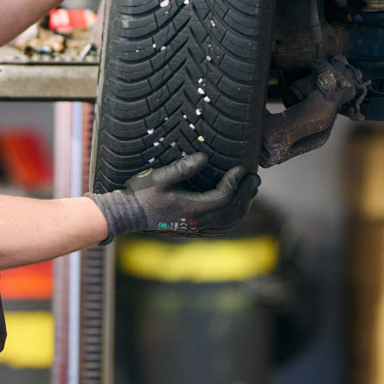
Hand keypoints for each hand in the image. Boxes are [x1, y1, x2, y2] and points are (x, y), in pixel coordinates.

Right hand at [90, 153, 258, 241]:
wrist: (128, 214)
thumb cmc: (141, 194)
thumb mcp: (160, 177)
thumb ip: (183, 167)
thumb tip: (204, 158)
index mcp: (192, 208)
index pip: (224, 197)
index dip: (235, 183)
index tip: (240, 169)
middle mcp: (198, 220)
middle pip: (231, 210)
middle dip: (246, 194)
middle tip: (255, 178)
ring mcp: (196, 225)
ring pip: (228, 220)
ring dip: (242, 205)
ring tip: (250, 190)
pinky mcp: (193, 225)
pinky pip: (221, 224)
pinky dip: (233, 215)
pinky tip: (235, 206)